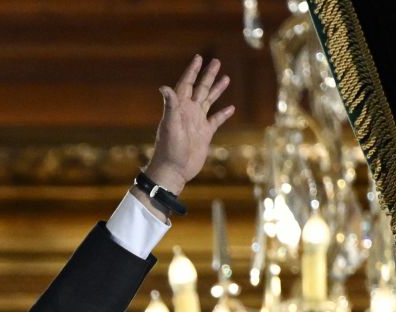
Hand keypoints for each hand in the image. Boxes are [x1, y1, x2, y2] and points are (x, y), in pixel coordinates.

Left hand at [144, 56, 234, 194]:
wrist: (174, 170)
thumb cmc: (169, 149)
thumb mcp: (170, 125)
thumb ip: (170, 105)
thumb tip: (163, 87)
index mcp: (179, 108)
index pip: (186, 84)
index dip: (192, 71)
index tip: (199, 57)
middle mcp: (188, 112)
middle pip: (200, 89)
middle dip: (207, 75)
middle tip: (216, 61)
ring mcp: (197, 122)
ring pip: (209, 101)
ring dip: (216, 90)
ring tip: (226, 78)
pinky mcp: (205, 134)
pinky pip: (216, 120)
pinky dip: (223, 113)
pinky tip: (231, 107)